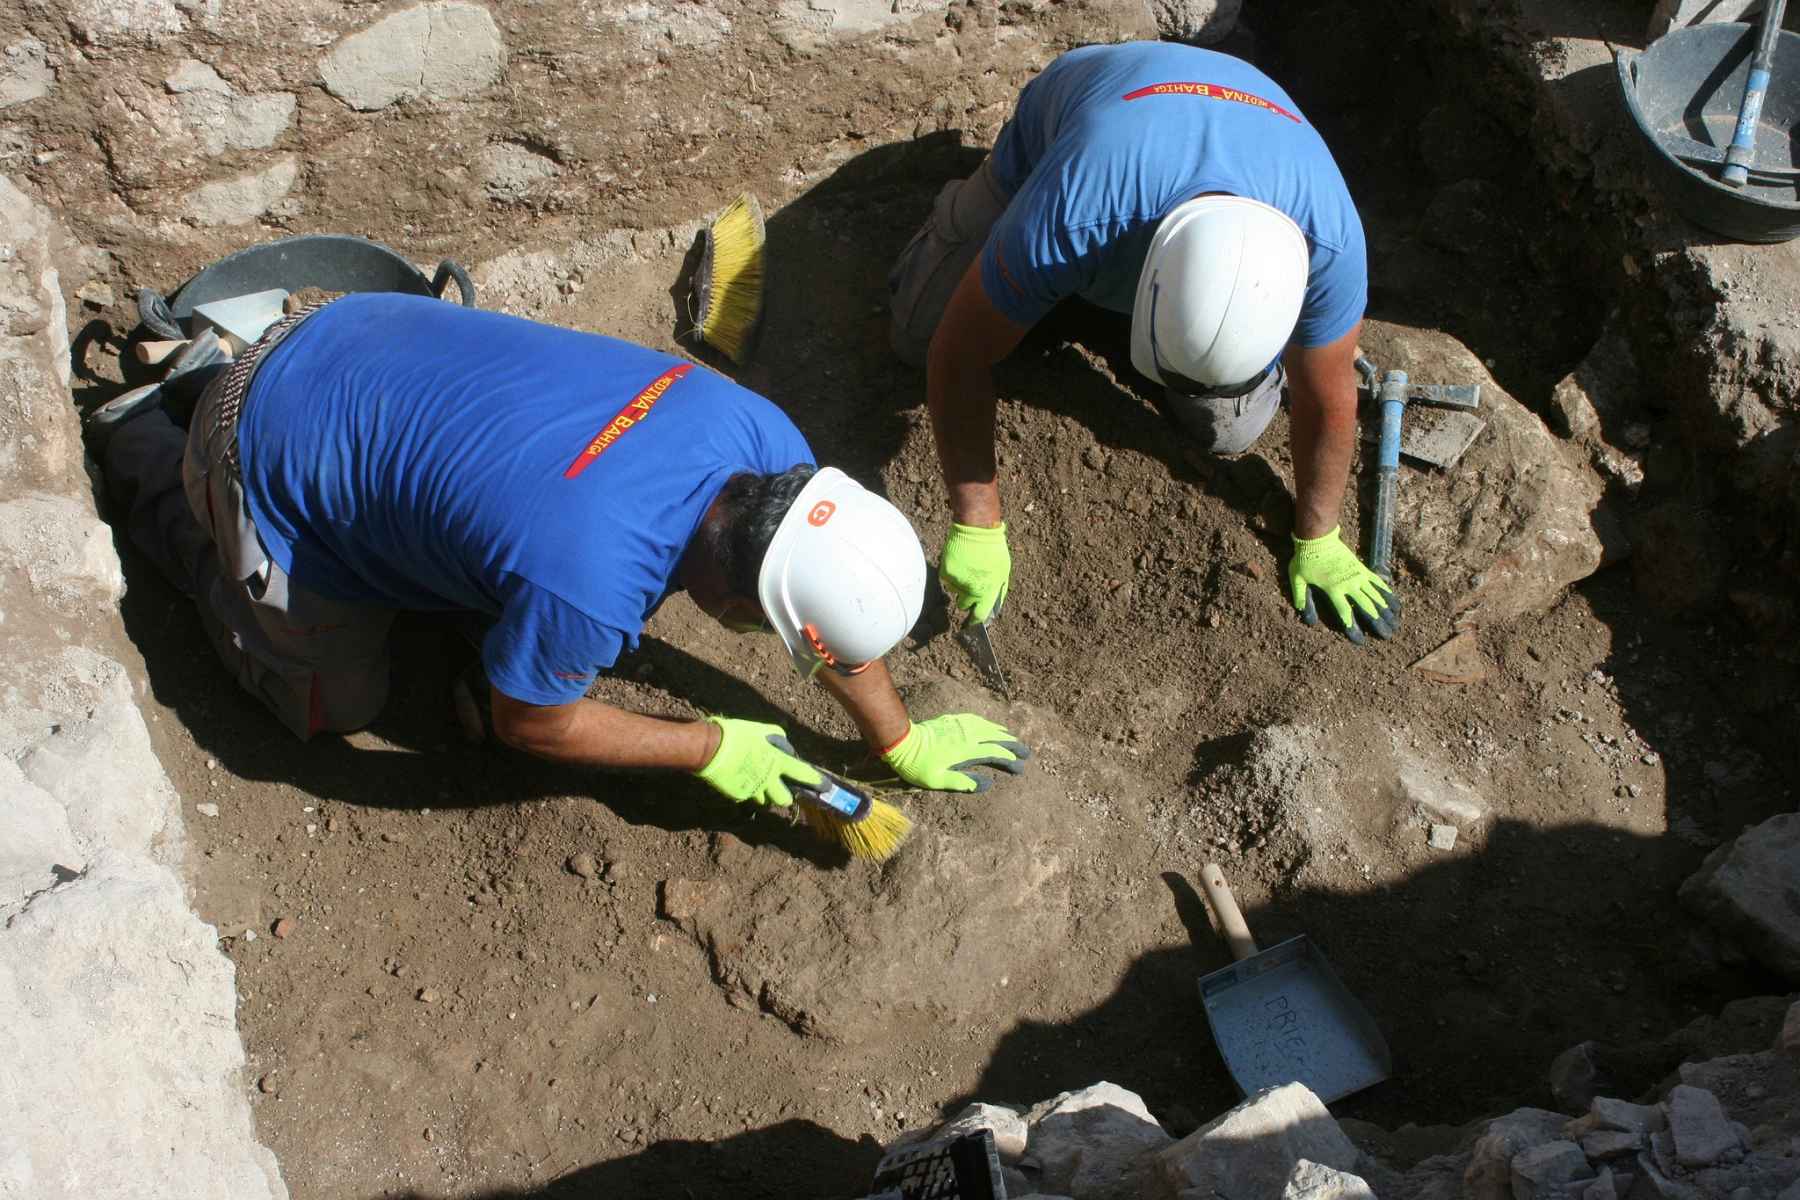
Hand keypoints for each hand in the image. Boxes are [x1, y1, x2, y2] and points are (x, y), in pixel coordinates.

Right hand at [694, 717, 822, 806]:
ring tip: (757, 781)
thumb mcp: (762, 730)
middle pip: (786, 799)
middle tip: (780, 786)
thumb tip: (785, 746)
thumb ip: (778, 739)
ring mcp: (754, 790)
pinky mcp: (740, 796)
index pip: (804, 775)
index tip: (825, 787)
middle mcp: (770, 780)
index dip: (816, 782)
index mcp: (778, 762)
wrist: (711, 748)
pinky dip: (748, 789)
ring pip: (766, 801)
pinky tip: (741, 779)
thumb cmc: (737, 735)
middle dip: (786, 795)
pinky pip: (748, 796)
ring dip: (765, 794)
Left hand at [882, 713, 1030, 792]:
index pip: (995, 753)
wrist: (901, 742)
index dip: (1009, 759)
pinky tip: (989, 725)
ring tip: (1012, 738)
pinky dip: (987, 723)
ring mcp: (959, 726)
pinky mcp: (951, 720)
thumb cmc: (918, 765)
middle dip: (1012, 745)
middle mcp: (966, 735)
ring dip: (1002, 733)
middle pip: (995, 737)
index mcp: (966, 750)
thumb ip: (962, 782)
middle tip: (1026, 752)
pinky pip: (975, 720)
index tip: (1020, 767)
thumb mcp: (938, 780)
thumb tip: (987, 783)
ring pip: (987, 727)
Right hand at [941, 522, 1009, 622]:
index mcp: (987, 590)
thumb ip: (997, 592)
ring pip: (955, 592)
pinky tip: (960, 563)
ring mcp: (957, 581)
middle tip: (972, 585)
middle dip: (968, 600)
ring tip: (968, 568)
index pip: (979, 615)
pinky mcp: (945, 572)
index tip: (973, 622)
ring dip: (960, 585)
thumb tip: (991, 609)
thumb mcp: (1004, 572)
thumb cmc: (993, 550)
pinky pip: (948, 581)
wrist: (976, 529)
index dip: (976, 620)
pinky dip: (953, 575)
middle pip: (963, 606)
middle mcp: (970, 589)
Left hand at [1288, 527, 1399, 644]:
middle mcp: (1349, 584)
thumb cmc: (1305, 559)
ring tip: (1395, 623)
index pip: (1345, 612)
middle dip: (1377, 623)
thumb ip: (1302, 598)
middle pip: (1367, 606)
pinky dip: (1387, 594)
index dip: (1352, 628)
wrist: (1319, 537)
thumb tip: (1308, 620)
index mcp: (1333, 588)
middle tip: (1386, 636)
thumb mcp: (1297, 579)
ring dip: (1387, 610)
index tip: (1360, 640)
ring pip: (1376, 596)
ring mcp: (1358, 575)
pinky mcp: (1363, 569)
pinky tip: (1395, 604)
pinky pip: (1378, 583)